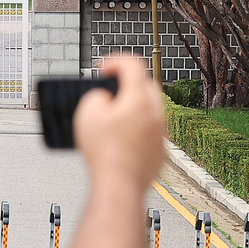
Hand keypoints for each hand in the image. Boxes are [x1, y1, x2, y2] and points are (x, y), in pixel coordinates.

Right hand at [73, 55, 165, 192]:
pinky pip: (151, 131)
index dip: (115, 61)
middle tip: (110, 88)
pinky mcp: (160, 152)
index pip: (132, 65)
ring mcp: (161, 133)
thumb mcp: (87, 113)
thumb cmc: (104, 152)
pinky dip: (138, 127)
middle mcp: (156, 113)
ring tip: (114, 113)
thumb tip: (105, 99)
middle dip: (128, 82)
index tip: (103, 68)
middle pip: (147, 85)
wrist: (119, 186)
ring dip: (135, 106)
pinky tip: (122, 135)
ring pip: (152, 109)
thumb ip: (96, 96)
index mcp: (140, 99)